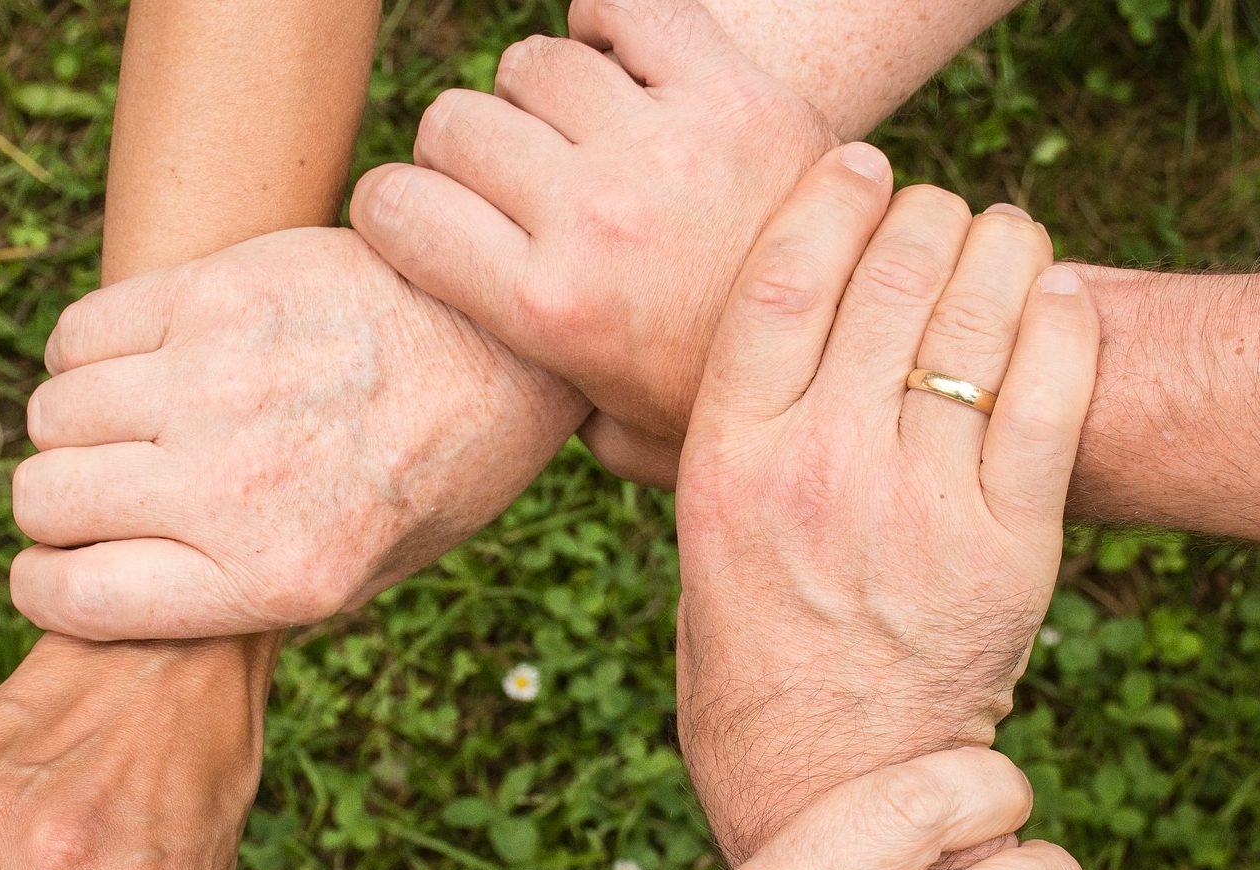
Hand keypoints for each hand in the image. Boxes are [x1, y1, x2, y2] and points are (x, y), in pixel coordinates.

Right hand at [8, 227, 588, 639]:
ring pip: (52, 414)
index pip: (73, 598)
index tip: (58, 570)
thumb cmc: (434, 472)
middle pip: (45, 500)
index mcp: (275, 579)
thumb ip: (240, 595)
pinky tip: (141, 363)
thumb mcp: (361, 577)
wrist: (506, 345)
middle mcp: (235, 487)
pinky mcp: (216, 293)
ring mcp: (219, 383)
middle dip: (57, 507)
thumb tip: (114, 594)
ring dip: (74, 427)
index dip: (46, 587)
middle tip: (105, 492)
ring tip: (132, 424)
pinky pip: (78, 334)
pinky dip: (85, 355)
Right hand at [350, 0, 833, 486]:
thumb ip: (541, 404)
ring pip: (532, 64)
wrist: (867, 355)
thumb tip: (487, 386)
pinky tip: (620, 62)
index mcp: (547, 309)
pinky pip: (628, 6)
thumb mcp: (618, 437)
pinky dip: (610, 20)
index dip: (392, 208)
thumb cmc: (725, 402)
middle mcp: (593, 218)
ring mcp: (664, 147)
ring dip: (540, 96)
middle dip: (462, 154)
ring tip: (576, 136)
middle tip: (508, 185)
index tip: (419, 220)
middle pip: (455, 124)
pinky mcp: (733, 93)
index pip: (395, 207)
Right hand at [672, 150, 1099, 861]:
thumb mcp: (694, 551)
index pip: (781, 278)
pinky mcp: (1010, 547)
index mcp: (727, 464)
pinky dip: (1063, 322)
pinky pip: (1054, 392)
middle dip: (923, 215)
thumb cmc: (750, 670)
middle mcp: (819, 470)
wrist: (832, 792)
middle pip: (888, 275)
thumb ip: (705, 451)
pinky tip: (1056, 298)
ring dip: (1000, 248)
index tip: (859, 166)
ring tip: (1002, 238)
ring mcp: (920, 506)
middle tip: (937, 213)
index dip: (829, 197)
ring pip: (977, 316)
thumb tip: (703, 356)